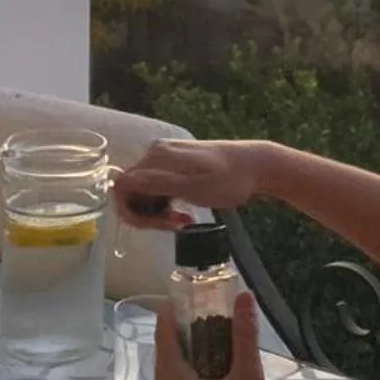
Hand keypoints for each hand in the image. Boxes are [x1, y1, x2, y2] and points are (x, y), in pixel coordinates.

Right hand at [114, 139, 272, 225]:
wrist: (257, 167)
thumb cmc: (228, 180)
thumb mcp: (192, 187)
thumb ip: (156, 184)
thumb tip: (122, 184)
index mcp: (156, 156)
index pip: (123, 187)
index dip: (133, 212)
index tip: (159, 226)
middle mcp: (156, 154)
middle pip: (133, 192)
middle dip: (149, 215)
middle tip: (175, 226)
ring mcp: (167, 160)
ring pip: (146, 194)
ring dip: (159, 213)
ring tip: (183, 222)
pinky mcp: (177, 168)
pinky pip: (160, 191)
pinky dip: (168, 207)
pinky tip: (185, 215)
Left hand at [152, 294, 282, 379]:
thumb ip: (244, 336)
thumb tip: (244, 298)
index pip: (164, 337)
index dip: (173, 313)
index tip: (188, 296)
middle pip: (166, 356)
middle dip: (185, 335)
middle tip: (209, 318)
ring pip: (170, 376)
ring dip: (187, 359)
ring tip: (214, 345)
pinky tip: (211, 378)